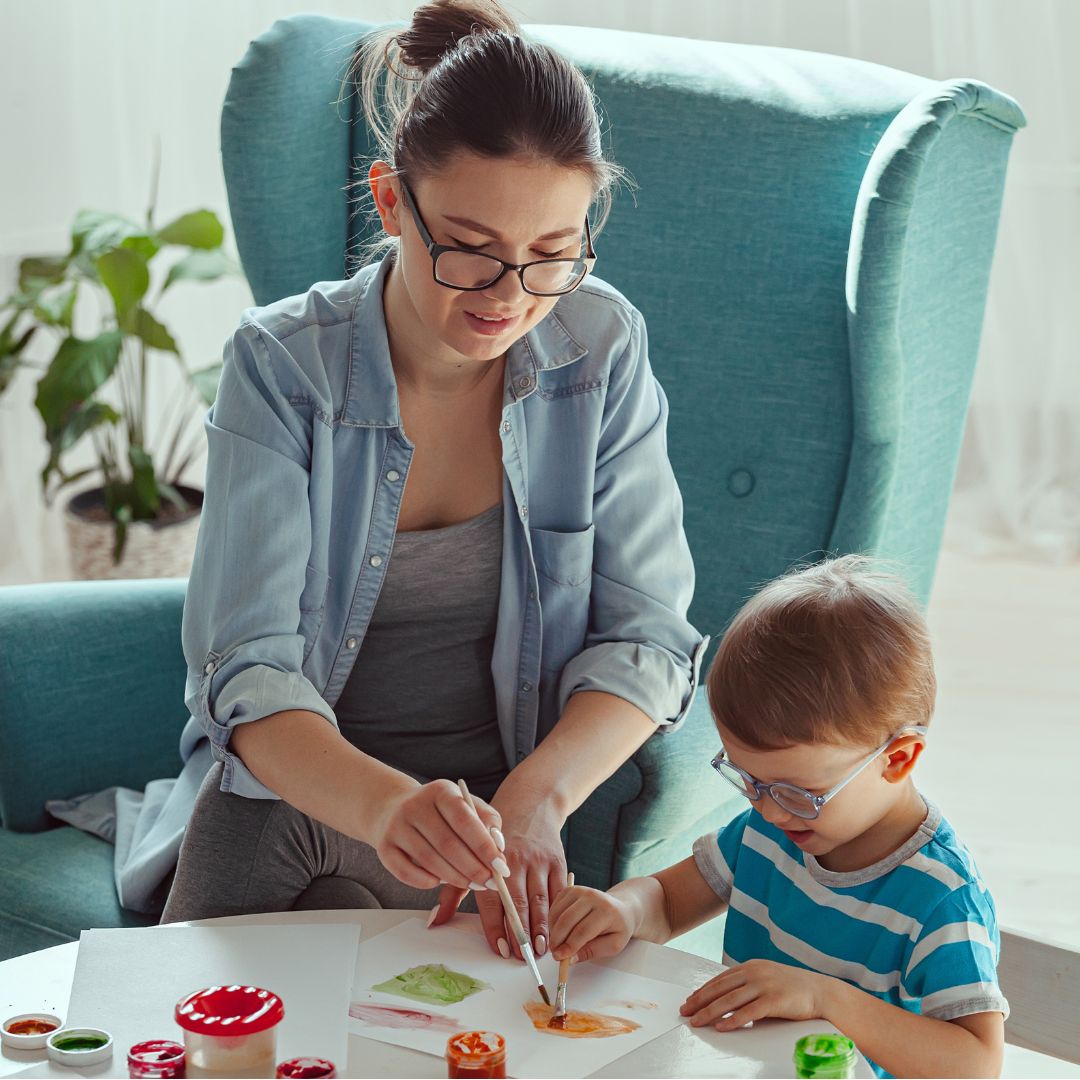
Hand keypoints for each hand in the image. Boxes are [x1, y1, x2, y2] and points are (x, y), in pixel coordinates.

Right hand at [371, 778, 506, 891]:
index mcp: (440, 791)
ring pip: (429, 860)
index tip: (501, 866)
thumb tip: (499, 845)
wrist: (391, 807)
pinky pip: (406, 872)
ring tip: (472, 884)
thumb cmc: (437, 810)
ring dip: (455, 878)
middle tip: (490, 882)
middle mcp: (415, 805)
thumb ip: (486, 820)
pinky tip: (440, 881)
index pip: (465, 820)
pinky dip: (426, 882)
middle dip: (473, 868)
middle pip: (448, 844)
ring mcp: (396, 826)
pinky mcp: (384, 846)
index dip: (484, 846)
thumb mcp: (464, 803)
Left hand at [429, 790, 565, 958]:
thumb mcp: (469, 855)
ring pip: (541, 900)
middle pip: (518, 903)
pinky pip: (560, 891)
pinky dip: (558, 912)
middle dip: (520, 934)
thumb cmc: (494, 838)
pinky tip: (557, 929)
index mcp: (490, 860)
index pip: (492, 900)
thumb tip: (435, 921)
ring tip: (541, 950)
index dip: (496, 927)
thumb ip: (454, 890)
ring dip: (541, 927)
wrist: (530, 805)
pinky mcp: (558, 860)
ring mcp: (539, 860)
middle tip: (522, 958)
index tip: (500, 950)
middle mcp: (516, 860)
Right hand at [549, 885, 635, 963]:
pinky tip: (558, 931)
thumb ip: (591, 952)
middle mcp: (592, 897)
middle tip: (555, 953)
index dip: (569, 946)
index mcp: (606, 911)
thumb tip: (570, 959)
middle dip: (557, 940)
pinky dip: (552, 921)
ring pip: (558, 913)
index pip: (582, 930)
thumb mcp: (612, 945)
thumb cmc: (618, 927)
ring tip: (557, 944)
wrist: (622, 908)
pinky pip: (555, 907)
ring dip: (553, 931)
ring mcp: (580, 890)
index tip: (560, 958)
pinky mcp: (570, 890)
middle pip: (567, 920)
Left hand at [680, 959, 830, 1030]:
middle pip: (720, 989)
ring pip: (730, 1001)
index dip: (703, 991)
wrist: (821, 991)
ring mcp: (764, 985)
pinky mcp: (774, 1001)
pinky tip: (721, 1027)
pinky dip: (733, 1020)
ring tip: (697, 1021)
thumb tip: (725, 1001)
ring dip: (710, 1012)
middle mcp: (754, 973)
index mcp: (750, 966)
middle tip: (685, 1012)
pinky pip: (749, 1012)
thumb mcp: (766, 980)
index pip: (720, 980)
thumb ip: (747, 986)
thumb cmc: (792, 988)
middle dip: (700, 1001)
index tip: (690, 1001)